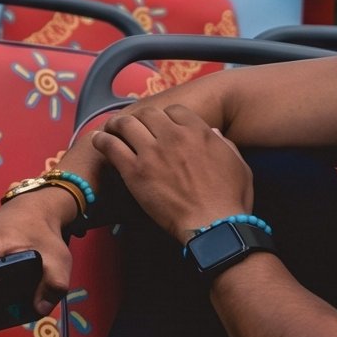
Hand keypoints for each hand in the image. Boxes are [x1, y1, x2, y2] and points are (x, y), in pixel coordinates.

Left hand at [94, 103, 252, 242]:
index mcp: (199, 132)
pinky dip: (101, 140)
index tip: (160, 125)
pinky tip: (98, 140)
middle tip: (133, 125)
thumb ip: (224, 144)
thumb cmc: (230, 201)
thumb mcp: (238, 165)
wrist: (214, 226)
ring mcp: (151, 152)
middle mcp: (173, 137)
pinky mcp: (134, 170)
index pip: (174, 110)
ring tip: (112, 129)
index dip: (165, 117)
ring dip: (117, 124)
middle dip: (140, 118)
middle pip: (147, 113)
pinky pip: (110, 145)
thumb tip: (211, 131)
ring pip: (126, 124)